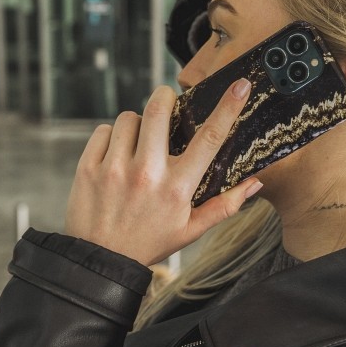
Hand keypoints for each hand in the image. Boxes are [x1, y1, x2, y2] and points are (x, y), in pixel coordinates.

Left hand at [63, 80, 262, 265]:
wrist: (100, 261)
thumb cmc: (148, 242)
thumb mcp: (190, 230)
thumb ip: (224, 206)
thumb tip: (256, 183)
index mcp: (177, 188)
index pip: (209, 139)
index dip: (228, 108)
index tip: (239, 85)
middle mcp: (147, 174)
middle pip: (158, 110)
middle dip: (164, 97)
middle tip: (166, 102)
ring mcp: (115, 169)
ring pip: (128, 118)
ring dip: (135, 124)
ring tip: (137, 145)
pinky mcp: (89, 168)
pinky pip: (103, 130)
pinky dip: (111, 136)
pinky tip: (115, 155)